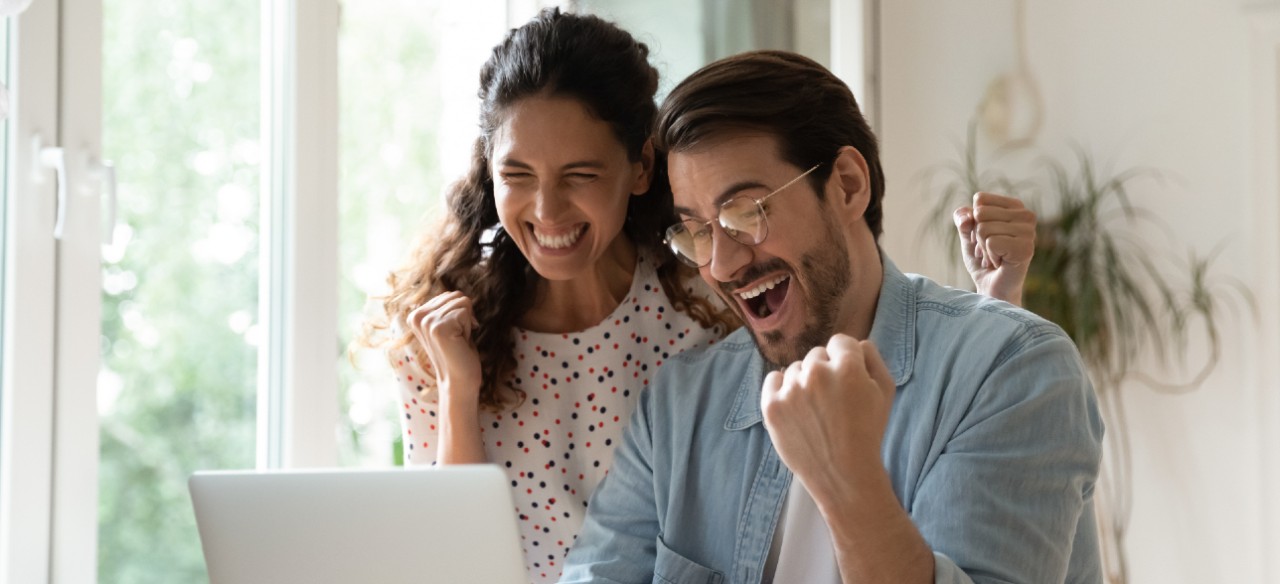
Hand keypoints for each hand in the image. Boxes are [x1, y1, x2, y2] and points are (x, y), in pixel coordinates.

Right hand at [407, 291, 482, 406]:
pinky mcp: (438, 327)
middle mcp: (417, 316)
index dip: (460, 313)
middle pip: (456, 295)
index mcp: (415, 314)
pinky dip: (469, 327)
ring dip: (467, 323)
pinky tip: (460, 343)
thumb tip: (456, 293)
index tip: (454, 333)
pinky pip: (466, 310)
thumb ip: (445, 308)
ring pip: (462, 301)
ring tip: (457, 341)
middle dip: (465, 316)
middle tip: (457, 338)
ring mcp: (426, 321)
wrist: (459, 380)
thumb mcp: (448, 325)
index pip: (450, 295)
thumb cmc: (459, 352)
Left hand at [760, 334, 896, 498]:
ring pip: (795, 369)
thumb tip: (855, 343)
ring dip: (804, 382)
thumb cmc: (868, 432)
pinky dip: (781, 388)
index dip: (846, 360)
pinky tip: (795, 405)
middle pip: (817, 355)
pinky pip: (772, 379)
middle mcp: (816, 373)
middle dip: (826, 371)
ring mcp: (791, 390)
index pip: (840, 342)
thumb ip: (872, 358)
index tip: (847, 380)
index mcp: (847, 367)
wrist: (844, 474)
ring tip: (816, 410)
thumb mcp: (886, 391)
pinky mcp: (772, 406)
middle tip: (833, 400)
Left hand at [954, 192, 1034, 305]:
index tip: (985, 237)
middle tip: (990, 251)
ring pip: (984, 228)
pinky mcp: (1026, 248)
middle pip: (981, 213)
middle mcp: (1026, 215)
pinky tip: (1000, 263)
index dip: (974, 221)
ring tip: (995, 258)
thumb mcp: (967, 234)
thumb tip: (968, 217)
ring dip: (983, 248)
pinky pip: (991, 242)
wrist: (991, 288)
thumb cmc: (982, 260)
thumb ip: (962, 218)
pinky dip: (989, 256)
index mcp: (1015, 206)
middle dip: (977, 236)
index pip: (980, 199)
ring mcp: (1029, 232)